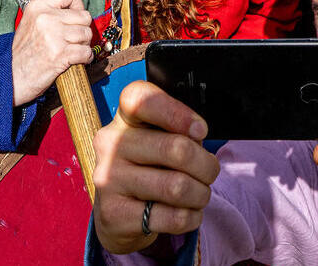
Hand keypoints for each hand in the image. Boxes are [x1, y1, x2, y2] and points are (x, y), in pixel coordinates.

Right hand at [10, 0, 94, 105]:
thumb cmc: (24, 52)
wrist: (10, 78)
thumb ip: (51, 12)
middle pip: (84, 16)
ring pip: (87, 34)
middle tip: (71, 40)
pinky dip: (85, 58)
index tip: (73, 18)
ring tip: (69, 51)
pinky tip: (75, 60)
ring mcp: (53, 35)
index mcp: (38, 6)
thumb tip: (78, 9)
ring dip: (83, 45)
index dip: (78, 6)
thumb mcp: (31, 22)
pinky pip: (86, 52)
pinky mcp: (60, 54)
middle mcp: (46, 17)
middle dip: (82, 30)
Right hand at [92, 81, 219, 253]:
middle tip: (209, 173)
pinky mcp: (114, 214)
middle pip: (176, 148)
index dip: (177, 112)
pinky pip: (172, 217)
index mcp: (123, 119)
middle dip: (206, 166)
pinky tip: (186, 214)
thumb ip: (178, 133)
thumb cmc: (148, 168)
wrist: (118, 216)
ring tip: (198, 195)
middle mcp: (110, 145)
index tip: (200, 130)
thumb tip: (197, 136)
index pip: (140, 99)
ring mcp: (108, 179)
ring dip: (201, 194)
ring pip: (177, 187)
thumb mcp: (160, 141)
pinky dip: (191, 217)